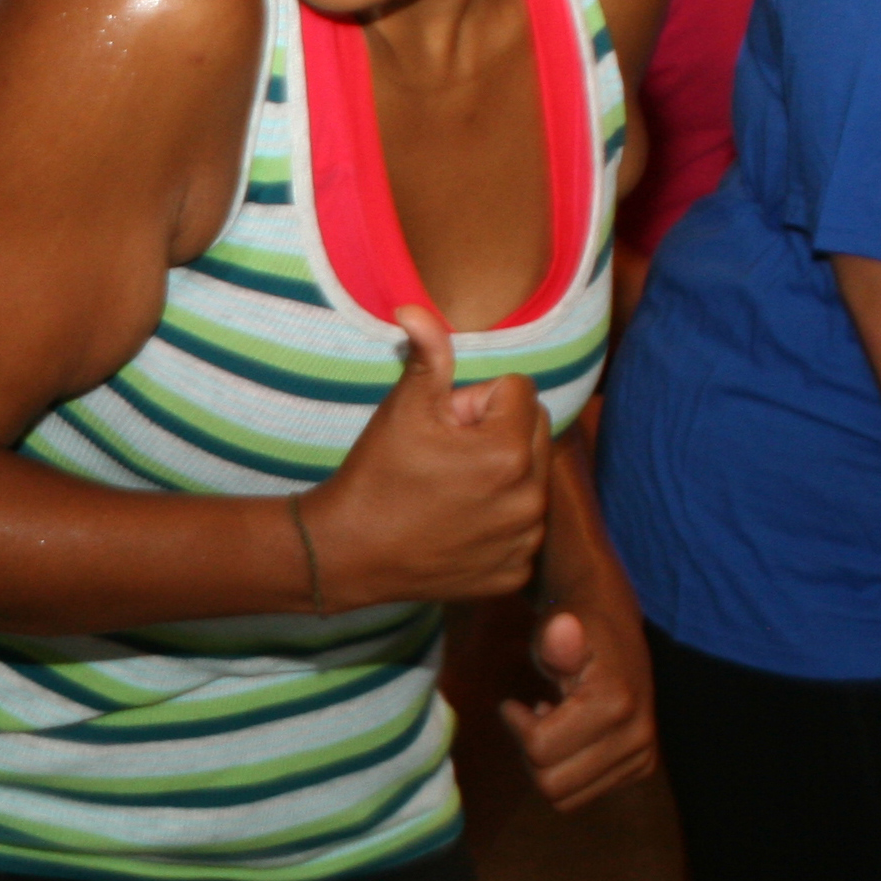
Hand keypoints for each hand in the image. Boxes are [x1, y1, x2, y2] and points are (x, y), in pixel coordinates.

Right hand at [305, 305, 550, 609]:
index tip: (444, 427)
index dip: (475, 401)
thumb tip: (415, 307)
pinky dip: (498, 522)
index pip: (519, 391)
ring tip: (451, 490)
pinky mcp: (515, 572)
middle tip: (447, 455)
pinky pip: (522, 528)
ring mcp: (525, 540)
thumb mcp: (404, 407)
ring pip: (531, 480)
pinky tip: (457, 526)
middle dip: (497, 433)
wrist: (347, 555)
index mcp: (509, 451)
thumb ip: (429, 354)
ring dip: (503, 476)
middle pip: (533, 433)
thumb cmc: (375, 475)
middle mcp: (531, 499)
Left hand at [501, 596, 656, 813]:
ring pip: (567, 798)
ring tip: (552, 725)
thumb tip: (562, 628)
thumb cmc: (574, 625)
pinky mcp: (641, 767)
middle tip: (532, 717)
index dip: (517, 726)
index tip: (513, 704)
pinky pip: (583, 795)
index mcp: (616, 702)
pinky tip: (570, 736)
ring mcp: (642, 756)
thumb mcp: (556, 625)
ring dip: (549, 765)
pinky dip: (567, 770)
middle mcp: (638, 737)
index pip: (541, 749)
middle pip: (553, 784)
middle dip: (531, 754)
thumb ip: (557, 638)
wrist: (615, 625)